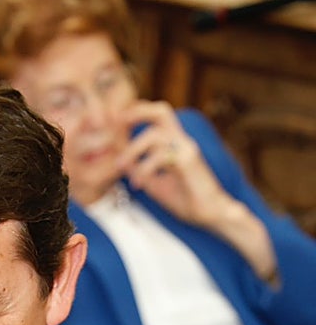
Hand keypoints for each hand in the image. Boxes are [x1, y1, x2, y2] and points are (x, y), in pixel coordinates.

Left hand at [119, 100, 232, 225]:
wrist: (211, 213)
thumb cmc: (185, 198)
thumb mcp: (154, 183)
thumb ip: (138, 169)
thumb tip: (118, 160)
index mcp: (174, 143)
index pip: (156, 116)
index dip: (135, 114)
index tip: (113, 125)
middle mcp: (181, 141)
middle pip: (161, 111)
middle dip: (136, 112)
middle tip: (115, 124)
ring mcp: (187, 149)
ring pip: (155, 135)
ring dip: (132, 150)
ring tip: (120, 166)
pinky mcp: (189, 161)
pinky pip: (162, 156)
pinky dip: (144, 168)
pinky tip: (137, 184)